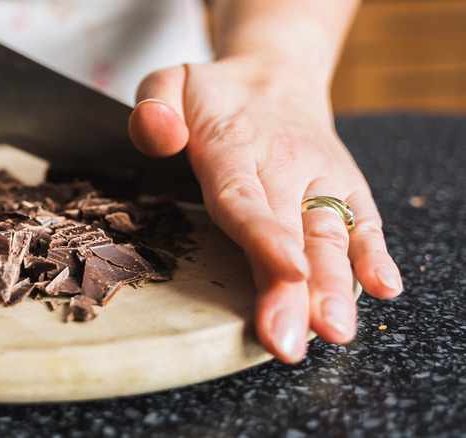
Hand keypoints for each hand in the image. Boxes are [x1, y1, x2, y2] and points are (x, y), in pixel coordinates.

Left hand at [128, 57, 402, 362]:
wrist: (274, 74)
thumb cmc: (213, 94)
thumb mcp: (168, 82)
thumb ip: (154, 107)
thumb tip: (160, 135)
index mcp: (233, 144)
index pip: (245, 197)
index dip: (265, 237)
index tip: (285, 272)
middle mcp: (284, 164)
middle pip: (289, 232)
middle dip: (293, 290)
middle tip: (290, 340)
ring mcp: (319, 178)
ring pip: (329, 236)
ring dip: (334, 285)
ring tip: (334, 330)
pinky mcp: (344, 188)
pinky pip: (363, 221)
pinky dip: (374, 254)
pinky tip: (383, 288)